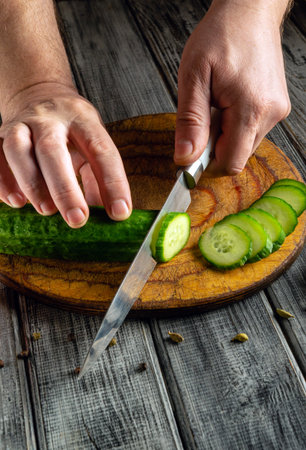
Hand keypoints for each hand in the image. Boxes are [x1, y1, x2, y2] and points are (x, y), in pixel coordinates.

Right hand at [0, 83, 131, 226]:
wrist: (38, 96)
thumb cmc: (71, 131)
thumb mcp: (91, 147)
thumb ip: (97, 179)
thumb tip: (108, 215)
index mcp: (83, 120)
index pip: (101, 150)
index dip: (113, 183)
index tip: (119, 212)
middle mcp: (50, 118)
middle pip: (53, 150)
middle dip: (65, 189)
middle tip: (77, 220)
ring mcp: (22, 124)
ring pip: (17, 148)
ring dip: (31, 182)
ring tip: (45, 211)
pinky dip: (1, 180)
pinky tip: (15, 202)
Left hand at [174, 0, 290, 175]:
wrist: (249, 10)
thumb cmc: (221, 35)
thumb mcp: (193, 77)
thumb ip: (190, 122)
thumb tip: (185, 158)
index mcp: (251, 108)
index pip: (230, 162)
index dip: (207, 163)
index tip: (191, 151)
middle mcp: (270, 114)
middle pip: (237, 156)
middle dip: (214, 146)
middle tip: (204, 115)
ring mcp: (276, 111)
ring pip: (244, 145)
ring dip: (224, 134)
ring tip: (217, 103)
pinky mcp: (276, 107)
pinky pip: (251, 131)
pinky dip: (235, 125)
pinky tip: (228, 101)